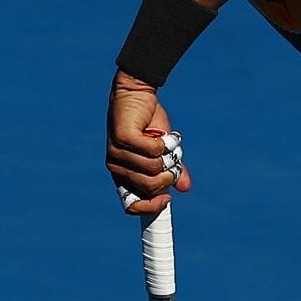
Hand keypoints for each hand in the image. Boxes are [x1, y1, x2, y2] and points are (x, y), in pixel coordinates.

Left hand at [106, 76, 191, 215]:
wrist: (138, 93)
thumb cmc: (149, 123)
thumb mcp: (163, 151)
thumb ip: (172, 170)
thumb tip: (185, 187)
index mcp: (122, 174)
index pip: (130, 205)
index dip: (150, 207)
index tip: (167, 199)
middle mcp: (115, 167)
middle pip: (148, 187)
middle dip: (168, 176)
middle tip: (173, 160)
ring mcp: (116, 153)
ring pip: (152, 169)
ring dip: (168, 156)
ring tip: (168, 142)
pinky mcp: (122, 138)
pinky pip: (152, 152)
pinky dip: (164, 144)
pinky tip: (164, 134)